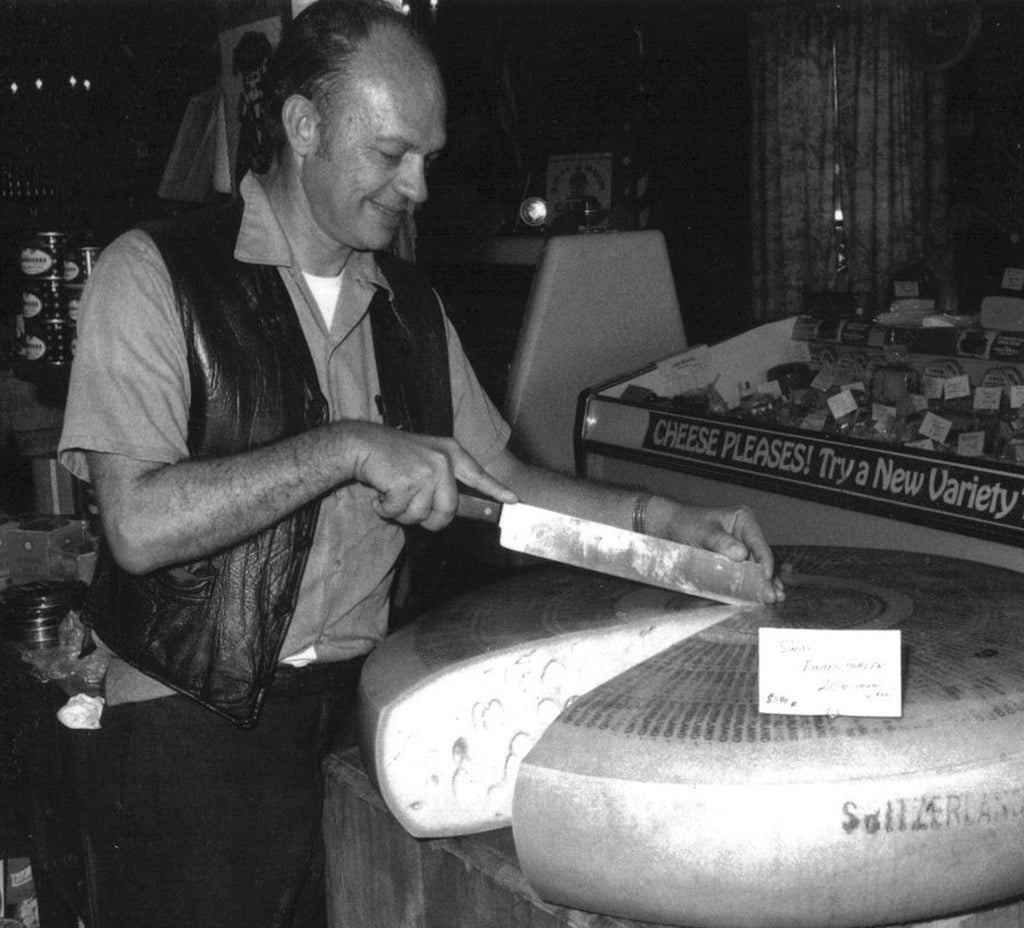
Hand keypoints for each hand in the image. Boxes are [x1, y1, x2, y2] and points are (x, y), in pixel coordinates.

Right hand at [344, 422, 515, 530]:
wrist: (361, 444)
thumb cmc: (391, 455)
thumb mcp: (424, 458)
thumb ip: (441, 479)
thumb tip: (450, 510)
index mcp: (450, 453)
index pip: (478, 475)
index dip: (496, 490)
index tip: (513, 500)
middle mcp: (443, 461)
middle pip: (447, 512)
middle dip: (428, 519)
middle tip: (409, 508)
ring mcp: (426, 471)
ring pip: (421, 516)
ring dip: (401, 512)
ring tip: (392, 492)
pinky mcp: (407, 482)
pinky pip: (400, 513)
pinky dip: (385, 509)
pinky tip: (381, 492)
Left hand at [662, 503, 784, 603]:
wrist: (669, 528)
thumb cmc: (685, 524)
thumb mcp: (702, 532)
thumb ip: (720, 542)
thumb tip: (741, 554)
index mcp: (744, 520)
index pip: (759, 544)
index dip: (765, 562)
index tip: (766, 578)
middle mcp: (747, 534)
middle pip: (761, 558)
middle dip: (768, 578)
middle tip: (773, 596)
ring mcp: (743, 547)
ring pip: (757, 568)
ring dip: (765, 584)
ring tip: (774, 599)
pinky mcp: (735, 560)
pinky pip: (747, 573)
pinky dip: (753, 584)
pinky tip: (760, 596)